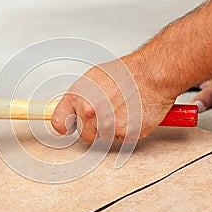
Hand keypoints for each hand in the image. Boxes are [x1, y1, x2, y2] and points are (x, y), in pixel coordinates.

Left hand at [51, 55, 179, 142]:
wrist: (152, 74)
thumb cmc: (127, 72)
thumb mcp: (93, 78)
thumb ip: (80, 96)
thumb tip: (72, 108)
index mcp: (78, 97)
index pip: (59, 123)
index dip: (66, 125)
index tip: (69, 126)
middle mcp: (89, 112)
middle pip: (84, 134)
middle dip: (95, 126)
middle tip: (108, 111)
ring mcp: (107, 125)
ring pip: (104, 137)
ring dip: (112, 128)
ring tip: (122, 108)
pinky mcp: (126, 134)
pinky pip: (122, 139)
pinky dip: (128, 130)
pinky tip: (132, 114)